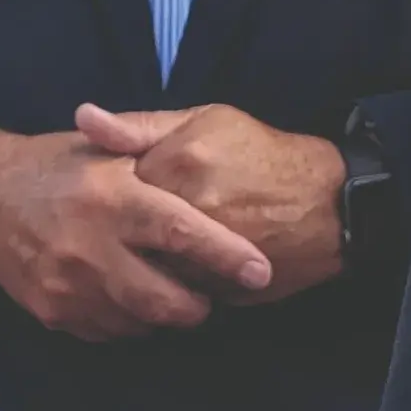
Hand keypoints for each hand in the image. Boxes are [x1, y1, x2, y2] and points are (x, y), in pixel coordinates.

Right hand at [0, 121, 273, 341]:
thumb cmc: (59, 167)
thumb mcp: (105, 150)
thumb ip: (157, 163)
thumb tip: (214, 179)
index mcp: (113, 198)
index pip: (182, 232)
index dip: (226, 255)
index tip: (260, 271)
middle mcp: (92, 246)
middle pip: (168, 301)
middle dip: (200, 305)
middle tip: (210, 292)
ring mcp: (71, 286)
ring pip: (142, 323)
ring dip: (165, 314)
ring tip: (171, 292)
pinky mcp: (55, 312)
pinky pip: (110, 331)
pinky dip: (130, 320)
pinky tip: (129, 295)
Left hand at [74, 103, 344, 305]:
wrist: (328, 202)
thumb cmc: (261, 153)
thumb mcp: (203, 120)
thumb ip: (138, 125)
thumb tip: (82, 117)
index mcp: (175, 164)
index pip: (110, 189)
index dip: (110, 194)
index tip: (112, 194)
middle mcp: (187, 211)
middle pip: (124, 234)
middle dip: (120, 235)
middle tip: (123, 228)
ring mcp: (204, 255)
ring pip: (146, 268)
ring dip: (140, 263)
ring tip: (147, 250)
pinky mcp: (220, 288)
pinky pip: (176, 292)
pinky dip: (171, 284)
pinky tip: (176, 270)